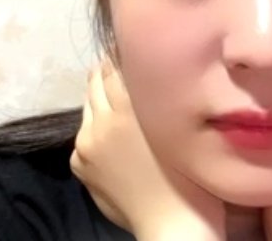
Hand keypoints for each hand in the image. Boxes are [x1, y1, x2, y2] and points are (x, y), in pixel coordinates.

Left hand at [70, 57, 226, 240]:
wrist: (174, 223)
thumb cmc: (192, 173)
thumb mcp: (178, 123)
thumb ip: (156, 96)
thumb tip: (146, 73)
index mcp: (132, 104)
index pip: (117, 63)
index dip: (123, 53)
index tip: (134, 48)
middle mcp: (104, 117)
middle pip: (97, 79)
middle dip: (108, 71)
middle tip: (123, 66)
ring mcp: (87, 141)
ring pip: (88, 104)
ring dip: (99, 97)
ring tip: (116, 98)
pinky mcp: (79, 161)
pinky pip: (83, 133)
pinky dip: (94, 126)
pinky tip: (110, 131)